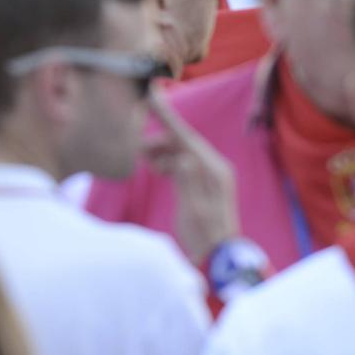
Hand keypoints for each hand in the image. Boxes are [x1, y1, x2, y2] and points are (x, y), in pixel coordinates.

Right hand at [140, 86, 240, 261]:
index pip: (186, 136)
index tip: (152, 94)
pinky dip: (167, 162)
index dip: (167, 116)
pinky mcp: (203, 184)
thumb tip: (181, 157)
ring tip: (142, 158)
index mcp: (213, 171)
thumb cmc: (205, 237)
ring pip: (180, 152)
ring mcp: (209, 176)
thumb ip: (187, 181)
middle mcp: (214, 168)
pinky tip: (156, 168)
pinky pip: (183, 164)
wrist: (219, 260)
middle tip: (135, 144)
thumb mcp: (194, 209)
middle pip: (183, 141)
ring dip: (161, 152)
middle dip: (159, 140)